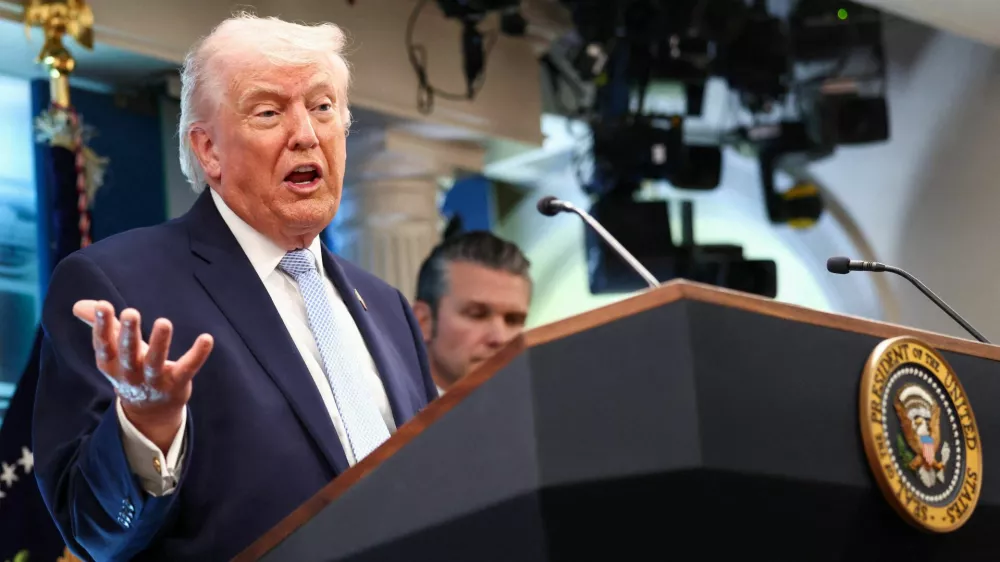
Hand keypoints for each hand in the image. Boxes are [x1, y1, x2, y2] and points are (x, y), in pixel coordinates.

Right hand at [73, 300, 213, 452]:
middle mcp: (130, 374)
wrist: (150, 411)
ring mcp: (154, 381)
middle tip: (130, 313)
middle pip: (128, 353)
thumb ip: (101, 325)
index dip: (101, 327)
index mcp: (112, 364)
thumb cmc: (131, 369)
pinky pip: (188, 369)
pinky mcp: (177, 384)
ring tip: (164, 322)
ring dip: (160, 343)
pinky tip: (207, 338)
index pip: (104, 345)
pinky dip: (197, 355)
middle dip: (128, 334)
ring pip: (156, 363)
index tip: (104, 305)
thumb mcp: (114, 351)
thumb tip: (78, 305)